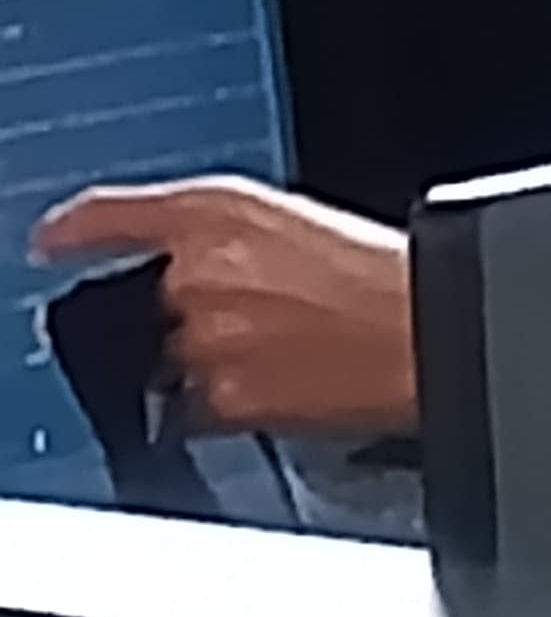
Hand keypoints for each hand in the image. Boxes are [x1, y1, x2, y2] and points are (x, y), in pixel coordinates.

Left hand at [30, 180, 419, 434]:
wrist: (433, 332)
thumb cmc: (393, 277)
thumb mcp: (304, 223)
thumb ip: (229, 237)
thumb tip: (189, 264)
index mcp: (219, 208)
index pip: (113, 215)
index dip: (76, 230)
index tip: (52, 242)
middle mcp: (196, 269)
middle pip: (153, 300)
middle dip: (195, 315)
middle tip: (270, 318)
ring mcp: (202, 337)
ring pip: (175, 359)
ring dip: (218, 361)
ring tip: (295, 352)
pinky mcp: (218, 397)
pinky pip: (200, 408)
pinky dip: (234, 403)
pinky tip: (293, 383)